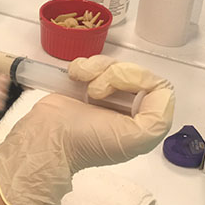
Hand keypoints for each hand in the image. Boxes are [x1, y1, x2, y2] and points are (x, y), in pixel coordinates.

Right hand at [0, 56, 174, 204]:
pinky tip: (74, 78)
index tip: (115, 91)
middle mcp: (127, 107)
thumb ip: (158, 118)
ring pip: (114, 64)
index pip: (158, 86)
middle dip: (113, 74)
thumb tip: (158, 92)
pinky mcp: (84, 86)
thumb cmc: (87, 141)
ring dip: (96, 69)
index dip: (138, 80)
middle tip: (95, 91)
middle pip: (135, 71)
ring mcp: (106, 95)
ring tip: (82, 83)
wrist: (46, 137)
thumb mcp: (135, 139)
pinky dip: (82, 66)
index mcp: (143, 121)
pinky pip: (93, 63)